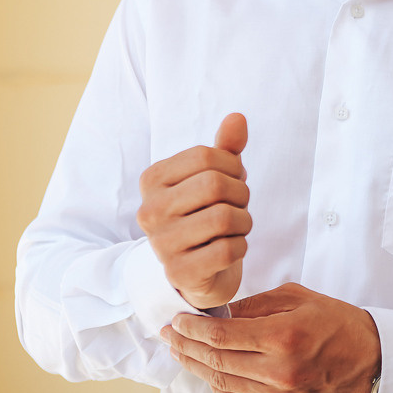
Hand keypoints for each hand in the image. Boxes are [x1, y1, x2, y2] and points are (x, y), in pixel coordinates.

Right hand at [137, 114, 250, 309]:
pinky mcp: (179, 273)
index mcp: (152, 180)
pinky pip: (226, 250)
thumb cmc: (205, 213)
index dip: (232, 166)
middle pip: (215, 185)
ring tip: (237, 226)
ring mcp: (161, 244)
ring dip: (244, 221)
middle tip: (238, 204)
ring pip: (224, 218)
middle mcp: (149, 210)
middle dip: (240, 193)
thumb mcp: (214, 176)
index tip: (233, 179)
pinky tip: (231, 249)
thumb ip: (225, 147)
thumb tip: (238, 118)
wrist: (196, 270)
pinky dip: (240, 247)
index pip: (206, 156)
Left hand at [161, 282, 380, 392]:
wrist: (372, 360)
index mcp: (282, 337)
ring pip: (224, 384)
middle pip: (216, 362)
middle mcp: (280, 372)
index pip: (221, 336)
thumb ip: (254, 305)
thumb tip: (218, 312)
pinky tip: (208, 372)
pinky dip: (219, 387)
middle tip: (168, 334)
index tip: (176, 320)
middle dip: (186, 347)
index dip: (191, 329)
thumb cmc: (336, 322)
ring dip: (197, 368)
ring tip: (180, 352)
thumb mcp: (296, 297)